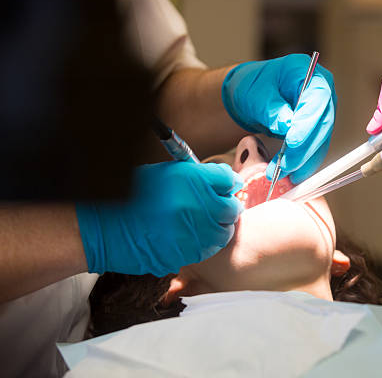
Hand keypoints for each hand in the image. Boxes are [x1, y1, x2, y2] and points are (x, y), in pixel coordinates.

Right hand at [76, 162, 243, 275]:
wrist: (103, 226)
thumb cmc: (132, 196)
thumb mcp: (167, 174)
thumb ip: (198, 178)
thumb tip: (223, 182)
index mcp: (191, 179)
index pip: (228, 180)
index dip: (225, 184)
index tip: (222, 188)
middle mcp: (196, 205)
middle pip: (231, 207)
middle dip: (225, 207)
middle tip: (214, 208)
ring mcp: (193, 233)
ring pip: (223, 232)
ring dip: (217, 228)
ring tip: (200, 224)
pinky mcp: (186, 254)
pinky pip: (206, 249)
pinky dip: (203, 244)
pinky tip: (187, 237)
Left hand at [221, 54, 335, 183]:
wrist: (252, 95)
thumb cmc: (253, 86)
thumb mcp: (255, 93)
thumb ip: (271, 107)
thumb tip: (287, 126)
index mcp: (310, 74)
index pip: (317, 99)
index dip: (307, 122)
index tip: (292, 142)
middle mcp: (323, 94)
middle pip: (322, 124)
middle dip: (304, 149)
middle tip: (284, 166)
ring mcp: (322, 113)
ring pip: (320, 141)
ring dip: (303, 161)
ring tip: (281, 175)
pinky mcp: (317, 130)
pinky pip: (315, 149)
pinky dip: (303, 164)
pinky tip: (290, 175)